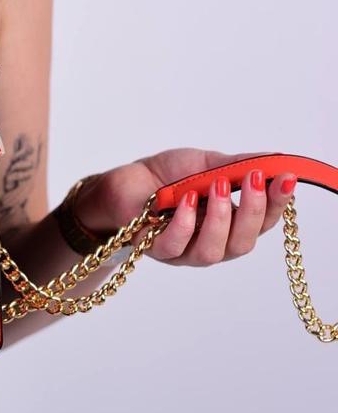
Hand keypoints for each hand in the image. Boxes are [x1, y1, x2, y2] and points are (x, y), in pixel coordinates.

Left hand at [74, 148, 296, 265]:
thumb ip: (238, 166)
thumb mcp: (206, 163)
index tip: (286, 179)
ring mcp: (183, 250)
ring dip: (220, 219)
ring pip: (212, 252)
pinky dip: (184, 223)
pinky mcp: (155, 249)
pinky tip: (186, 201)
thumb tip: (276, 161)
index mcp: (229, 222)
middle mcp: (210, 241)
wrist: (125, 181)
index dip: (277, 204)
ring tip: (218, 187)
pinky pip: (175, 246)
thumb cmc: (166, 176)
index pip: (263, 222)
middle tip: (254, 181)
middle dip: (254, 212)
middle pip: (243, 243)